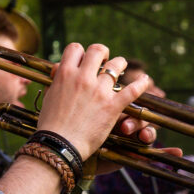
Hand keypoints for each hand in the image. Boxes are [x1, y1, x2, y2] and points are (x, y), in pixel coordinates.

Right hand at [35, 42, 153, 159]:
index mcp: (65, 74)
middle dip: (103, 54)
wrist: (59, 145)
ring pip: (117, 65)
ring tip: (121, 68)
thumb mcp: (48, 97)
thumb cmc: (50, 124)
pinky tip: (145, 81)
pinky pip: (132, 90)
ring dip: (120, 64)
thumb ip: (55, 80)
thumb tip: (58, 68)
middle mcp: (83, 78)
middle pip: (98, 50)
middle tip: (105, 62)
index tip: (84, 60)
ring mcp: (99, 91)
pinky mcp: (112, 106)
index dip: (81, 52)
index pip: (75, 48)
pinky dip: (141, 84)